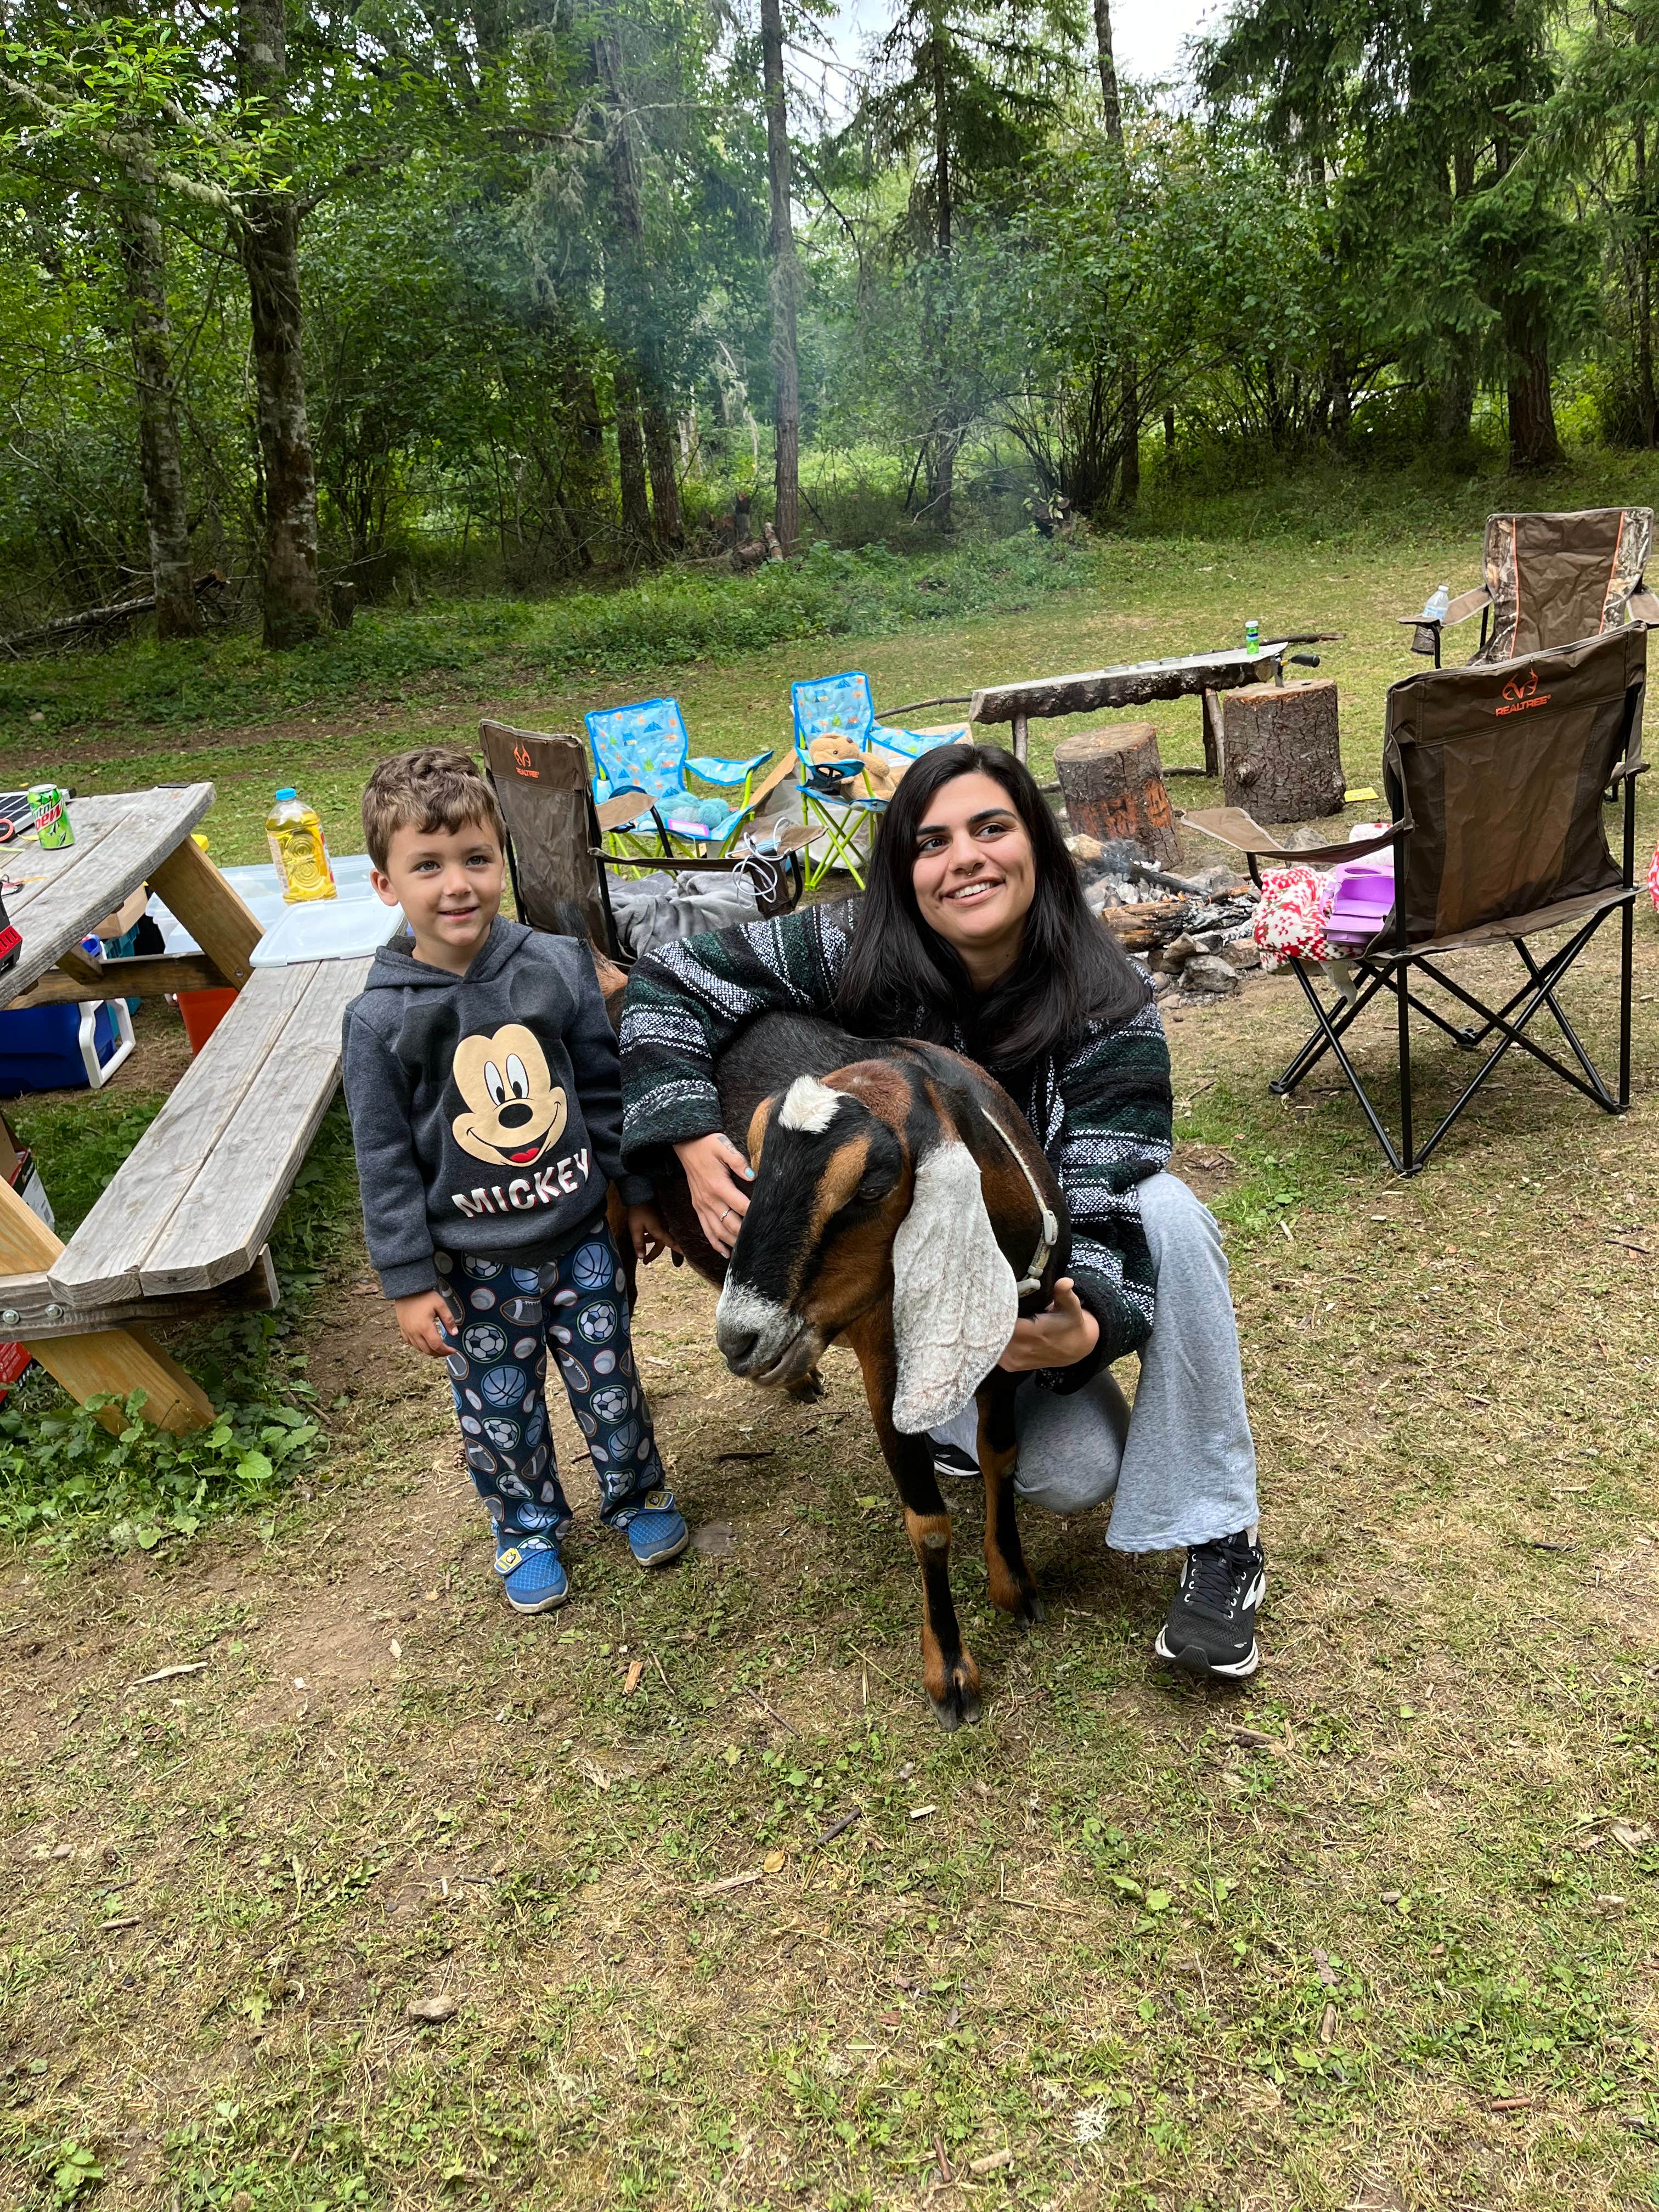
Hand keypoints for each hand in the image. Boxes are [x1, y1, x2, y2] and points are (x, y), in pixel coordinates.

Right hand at [395, 1288, 454, 1357]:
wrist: (407, 1289)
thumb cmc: (424, 1296)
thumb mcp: (440, 1305)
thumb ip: (448, 1320)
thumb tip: (454, 1333)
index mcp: (424, 1327)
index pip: (436, 1346)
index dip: (446, 1351)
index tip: (453, 1350)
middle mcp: (414, 1332)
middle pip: (428, 1350)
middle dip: (439, 1353)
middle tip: (447, 1351)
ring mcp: (407, 1332)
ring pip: (419, 1349)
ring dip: (430, 1351)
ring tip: (438, 1348)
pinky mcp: (403, 1329)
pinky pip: (411, 1343)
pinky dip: (419, 1347)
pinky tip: (425, 1343)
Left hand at [628, 1201, 677, 1264]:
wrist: (640, 1195)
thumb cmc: (638, 1212)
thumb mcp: (635, 1229)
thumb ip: (639, 1243)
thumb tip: (641, 1258)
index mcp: (660, 1230)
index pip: (671, 1243)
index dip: (679, 1250)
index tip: (687, 1255)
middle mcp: (664, 1227)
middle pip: (662, 1244)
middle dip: (653, 1253)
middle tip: (645, 1261)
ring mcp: (662, 1222)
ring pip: (658, 1237)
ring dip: (650, 1242)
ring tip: (641, 1241)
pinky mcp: (659, 1218)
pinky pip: (657, 1230)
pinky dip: (650, 1234)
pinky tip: (643, 1233)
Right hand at [674, 1130, 753, 1256]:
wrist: (686, 1144)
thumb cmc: (708, 1145)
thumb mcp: (724, 1147)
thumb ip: (739, 1162)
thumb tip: (753, 1176)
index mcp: (718, 1186)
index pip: (740, 1206)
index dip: (754, 1215)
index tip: (767, 1222)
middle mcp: (709, 1199)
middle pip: (730, 1224)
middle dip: (744, 1235)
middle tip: (759, 1243)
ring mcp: (701, 1205)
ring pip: (717, 1231)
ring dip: (731, 1243)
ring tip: (745, 1253)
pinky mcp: (697, 1206)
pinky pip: (705, 1229)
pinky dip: (714, 1242)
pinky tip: (724, 1252)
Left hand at [998, 1279, 1100, 1372]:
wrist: (1074, 1349)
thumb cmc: (1070, 1324)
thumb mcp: (1071, 1307)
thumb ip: (1064, 1294)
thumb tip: (1065, 1281)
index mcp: (1031, 1332)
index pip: (1002, 1321)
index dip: (994, 1311)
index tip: (990, 1299)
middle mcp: (1020, 1349)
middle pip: (992, 1332)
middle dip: (988, 1319)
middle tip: (987, 1304)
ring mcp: (1013, 1360)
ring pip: (990, 1342)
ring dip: (989, 1330)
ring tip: (989, 1315)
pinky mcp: (1010, 1365)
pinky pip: (993, 1352)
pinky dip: (992, 1341)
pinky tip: (995, 1330)